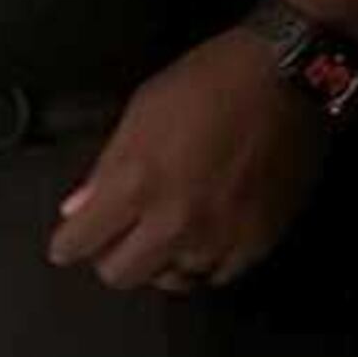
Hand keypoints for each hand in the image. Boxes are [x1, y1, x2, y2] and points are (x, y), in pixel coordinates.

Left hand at [50, 27, 327, 293]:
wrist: (288, 76)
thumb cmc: (210, 81)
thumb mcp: (144, 109)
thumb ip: (107, 167)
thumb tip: (78, 209)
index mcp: (137, 183)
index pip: (80, 242)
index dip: (69, 242)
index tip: (70, 239)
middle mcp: (174, 221)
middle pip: (121, 274)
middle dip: (112, 256)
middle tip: (121, 236)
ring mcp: (218, 237)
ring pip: (171, 279)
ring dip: (163, 258)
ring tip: (170, 231)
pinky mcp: (256, 242)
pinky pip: (217, 274)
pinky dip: (206, 260)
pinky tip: (207, 235)